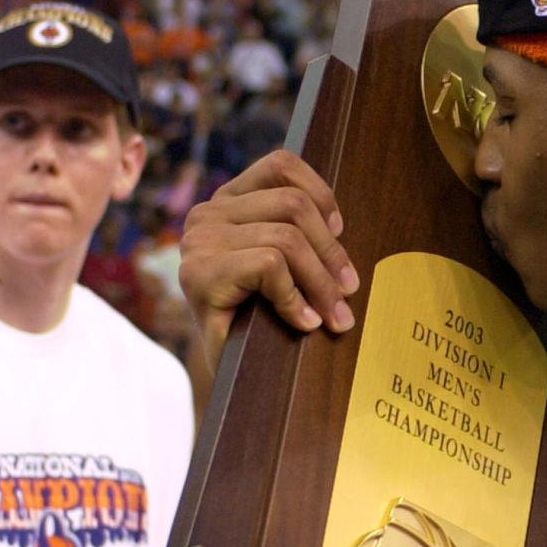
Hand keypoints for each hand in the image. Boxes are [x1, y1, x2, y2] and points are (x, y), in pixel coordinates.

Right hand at [179, 149, 359, 368]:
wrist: (232, 378)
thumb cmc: (265, 322)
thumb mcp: (287, 268)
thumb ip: (301, 235)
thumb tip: (342, 224)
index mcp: (230, 204)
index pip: (280, 167)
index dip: (321, 195)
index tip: (341, 232)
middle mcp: (207, 215)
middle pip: (293, 206)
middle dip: (331, 252)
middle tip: (348, 293)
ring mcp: (199, 243)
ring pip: (287, 239)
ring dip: (321, 284)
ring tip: (333, 317)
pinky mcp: (200, 275)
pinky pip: (270, 266)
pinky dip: (296, 298)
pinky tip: (303, 323)